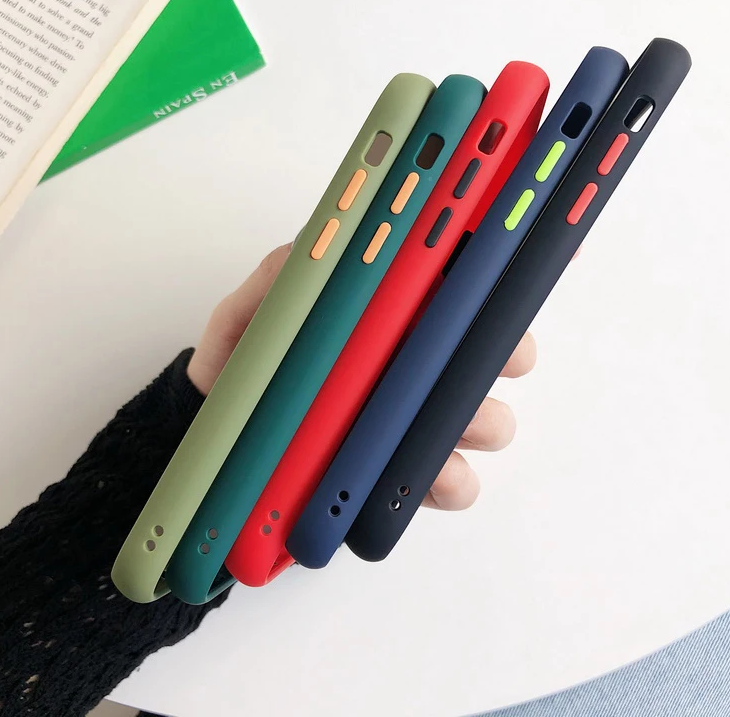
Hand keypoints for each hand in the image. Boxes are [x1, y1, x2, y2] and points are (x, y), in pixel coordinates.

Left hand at [187, 244, 536, 510]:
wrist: (222, 450)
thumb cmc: (244, 372)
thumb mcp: (249, 317)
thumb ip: (281, 278)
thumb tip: (322, 244)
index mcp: (392, 322)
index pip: (456, 294)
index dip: (484, 283)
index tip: (487, 276)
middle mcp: (417, 371)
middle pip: (496, 353)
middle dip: (507, 349)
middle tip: (491, 350)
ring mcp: (419, 427)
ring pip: (491, 421)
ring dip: (482, 420)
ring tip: (445, 422)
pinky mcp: (410, 482)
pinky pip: (458, 485)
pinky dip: (453, 482)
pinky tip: (422, 477)